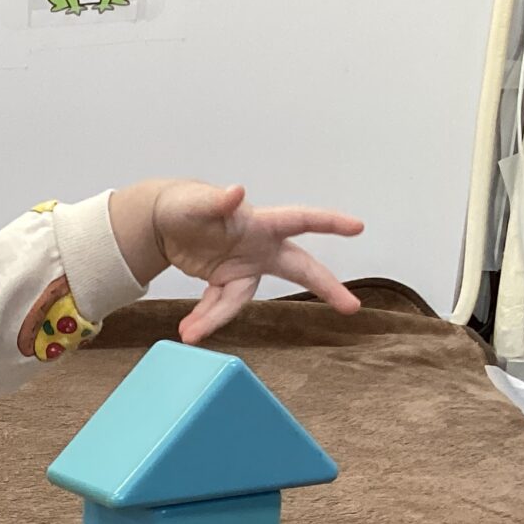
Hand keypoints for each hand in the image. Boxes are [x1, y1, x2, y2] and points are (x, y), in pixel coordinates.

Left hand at [151, 181, 363, 343]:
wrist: (166, 223)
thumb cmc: (187, 204)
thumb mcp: (197, 201)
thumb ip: (216, 200)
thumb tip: (236, 191)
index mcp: (261, 222)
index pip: (302, 219)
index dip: (330, 223)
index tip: (357, 227)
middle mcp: (260, 247)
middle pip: (300, 268)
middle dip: (325, 286)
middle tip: (352, 307)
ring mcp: (244, 267)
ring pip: (241, 299)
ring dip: (217, 317)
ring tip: (190, 333)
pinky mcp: (225, 282)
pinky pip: (219, 305)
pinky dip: (204, 317)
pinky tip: (188, 329)